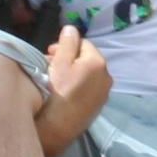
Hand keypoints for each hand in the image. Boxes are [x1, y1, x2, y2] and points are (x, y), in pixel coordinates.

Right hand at [36, 26, 111, 155]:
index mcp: (98, 62)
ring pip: (88, 74)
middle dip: (69, 58)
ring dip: (73, 71)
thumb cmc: (57, 91)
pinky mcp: (99, 106)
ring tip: (56, 78)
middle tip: (50, 64)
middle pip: (86, 59)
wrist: (58, 127)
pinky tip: (65, 92)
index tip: (49, 52)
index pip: (83, 43)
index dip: (65, 45)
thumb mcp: (59, 63)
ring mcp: (104, 93)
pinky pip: (89, 88)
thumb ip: (67, 43)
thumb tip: (72, 29)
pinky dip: (78, 85)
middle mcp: (107, 76)